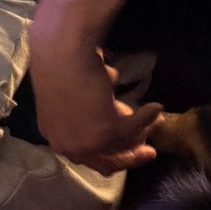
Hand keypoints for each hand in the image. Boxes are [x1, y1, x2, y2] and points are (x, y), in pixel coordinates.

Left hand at [30, 34, 164, 174]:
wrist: (62, 51)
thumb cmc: (62, 62)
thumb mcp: (74, 91)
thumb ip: (90, 109)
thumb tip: (115, 111)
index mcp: (53, 134)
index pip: (85, 156)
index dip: (108, 153)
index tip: (126, 148)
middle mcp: (68, 144)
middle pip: (104, 159)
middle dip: (129, 154)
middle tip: (149, 151)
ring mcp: (86, 141)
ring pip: (121, 142)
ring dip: (142, 131)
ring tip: (157, 119)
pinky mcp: (106, 131)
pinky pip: (133, 128)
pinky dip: (147, 118)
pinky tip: (157, 107)